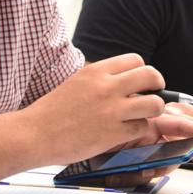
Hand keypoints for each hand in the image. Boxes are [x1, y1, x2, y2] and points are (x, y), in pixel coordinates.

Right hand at [20, 54, 166, 164]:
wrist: (34, 134)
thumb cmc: (51, 112)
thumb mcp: (76, 83)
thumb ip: (100, 80)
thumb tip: (121, 81)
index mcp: (96, 71)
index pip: (135, 60)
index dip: (143, 70)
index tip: (143, 81)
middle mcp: (107, 87)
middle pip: (151, 75)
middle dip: (158, 85)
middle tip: (154, 94)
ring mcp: (112, 110)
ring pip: (154, 103)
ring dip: (153, 110)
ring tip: (144, 116)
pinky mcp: (113, 133)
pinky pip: (142, 128)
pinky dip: (139, 130)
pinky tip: (128, 132)